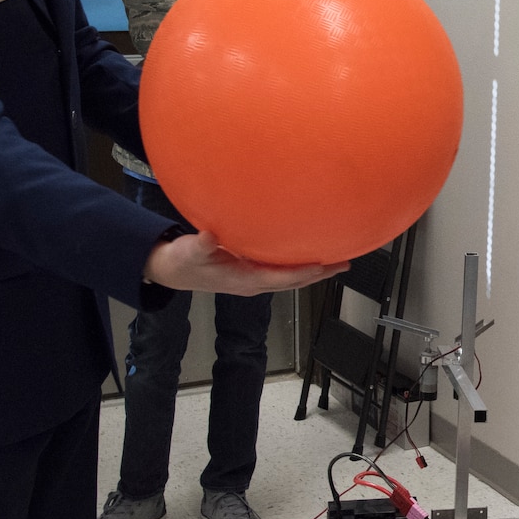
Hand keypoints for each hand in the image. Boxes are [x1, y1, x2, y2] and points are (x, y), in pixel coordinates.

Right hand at [143, 231, 345, 294]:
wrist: (174, 271)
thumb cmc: (183, 262)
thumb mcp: (188, 252)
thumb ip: (200, 245)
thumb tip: (209, 235)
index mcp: (242, 280)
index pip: (277, 278)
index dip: (299, 273)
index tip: (321, 264)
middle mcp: (253, 283)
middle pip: (293, 281)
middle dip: (319, 273)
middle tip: (345, 263)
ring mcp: (255, 279)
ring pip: (291, 278)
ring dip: (315, 270)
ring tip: (339, 260)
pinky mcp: (254, 272)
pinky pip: (283, 271)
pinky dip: (301, 264)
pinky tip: (311, 254)